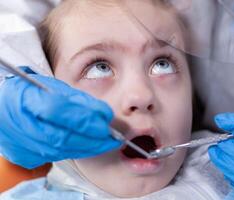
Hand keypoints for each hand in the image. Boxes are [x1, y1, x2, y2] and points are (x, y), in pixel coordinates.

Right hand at [0, 72, 120, 168]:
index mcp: (24, 98)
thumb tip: (104, 114)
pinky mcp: (25, 156)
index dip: (84, 119)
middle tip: (114, 138)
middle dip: (93, 139)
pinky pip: (56, 156)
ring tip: (106, 143)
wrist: (4, 108)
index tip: (106, 123)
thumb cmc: (30, 92)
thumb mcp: (54, 86)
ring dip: (88, 148)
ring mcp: (20, 143)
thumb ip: (79, 100)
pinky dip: (76, 151)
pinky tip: (89, 146)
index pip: (57, 110)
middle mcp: (19, 124)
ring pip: (61, 150)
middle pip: (61, 136)